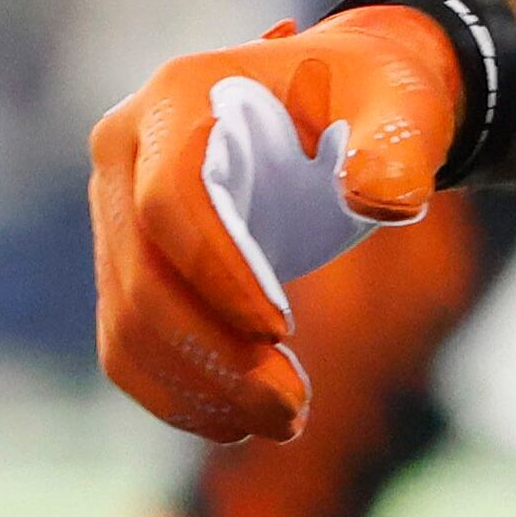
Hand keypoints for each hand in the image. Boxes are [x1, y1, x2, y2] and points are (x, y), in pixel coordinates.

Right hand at [85, 5, 462, 442]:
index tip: (283, 333)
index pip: (173, 201)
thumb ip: (395, 150)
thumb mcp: (400, 106)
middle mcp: (125, 147)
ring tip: (281, 422)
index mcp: (179, 96)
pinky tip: (237, 419)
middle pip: (142, 275)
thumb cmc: (375, 95)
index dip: (218, 274)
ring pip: (126, 323)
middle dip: (213, 356)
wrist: (347, 94)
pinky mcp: (124, 255)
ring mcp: (115, 204)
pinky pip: (127, 340)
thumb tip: (382, 201)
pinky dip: (175, 389)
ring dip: (195, 388)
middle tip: (293, 412)